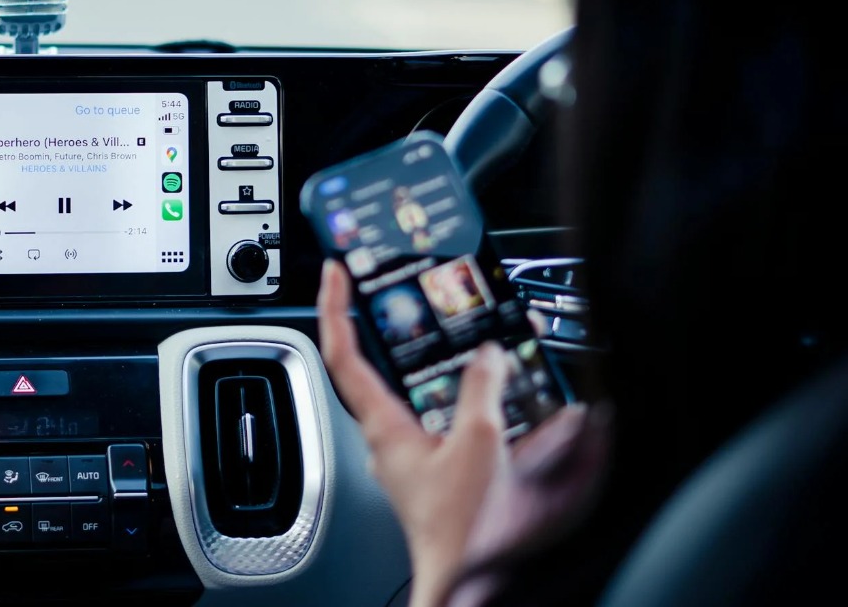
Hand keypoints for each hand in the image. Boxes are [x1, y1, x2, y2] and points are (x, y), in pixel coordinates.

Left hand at [316, 260, 606, 605]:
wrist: (471, 584)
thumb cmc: (462, 531)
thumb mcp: (479, 444)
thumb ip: (481, 390)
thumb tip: (485, 354)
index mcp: (383, 427)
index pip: (343, 353)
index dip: (336, 306)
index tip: (335, 271)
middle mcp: (389, 439)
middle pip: (381, 368)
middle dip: (402, 330)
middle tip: (416, 295)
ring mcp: (411, 456)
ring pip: (421, 395)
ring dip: (448, 367)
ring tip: (483, 342)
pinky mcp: (436, 471)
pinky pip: (449, 423)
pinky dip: (475, 403)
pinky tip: (511, 399)